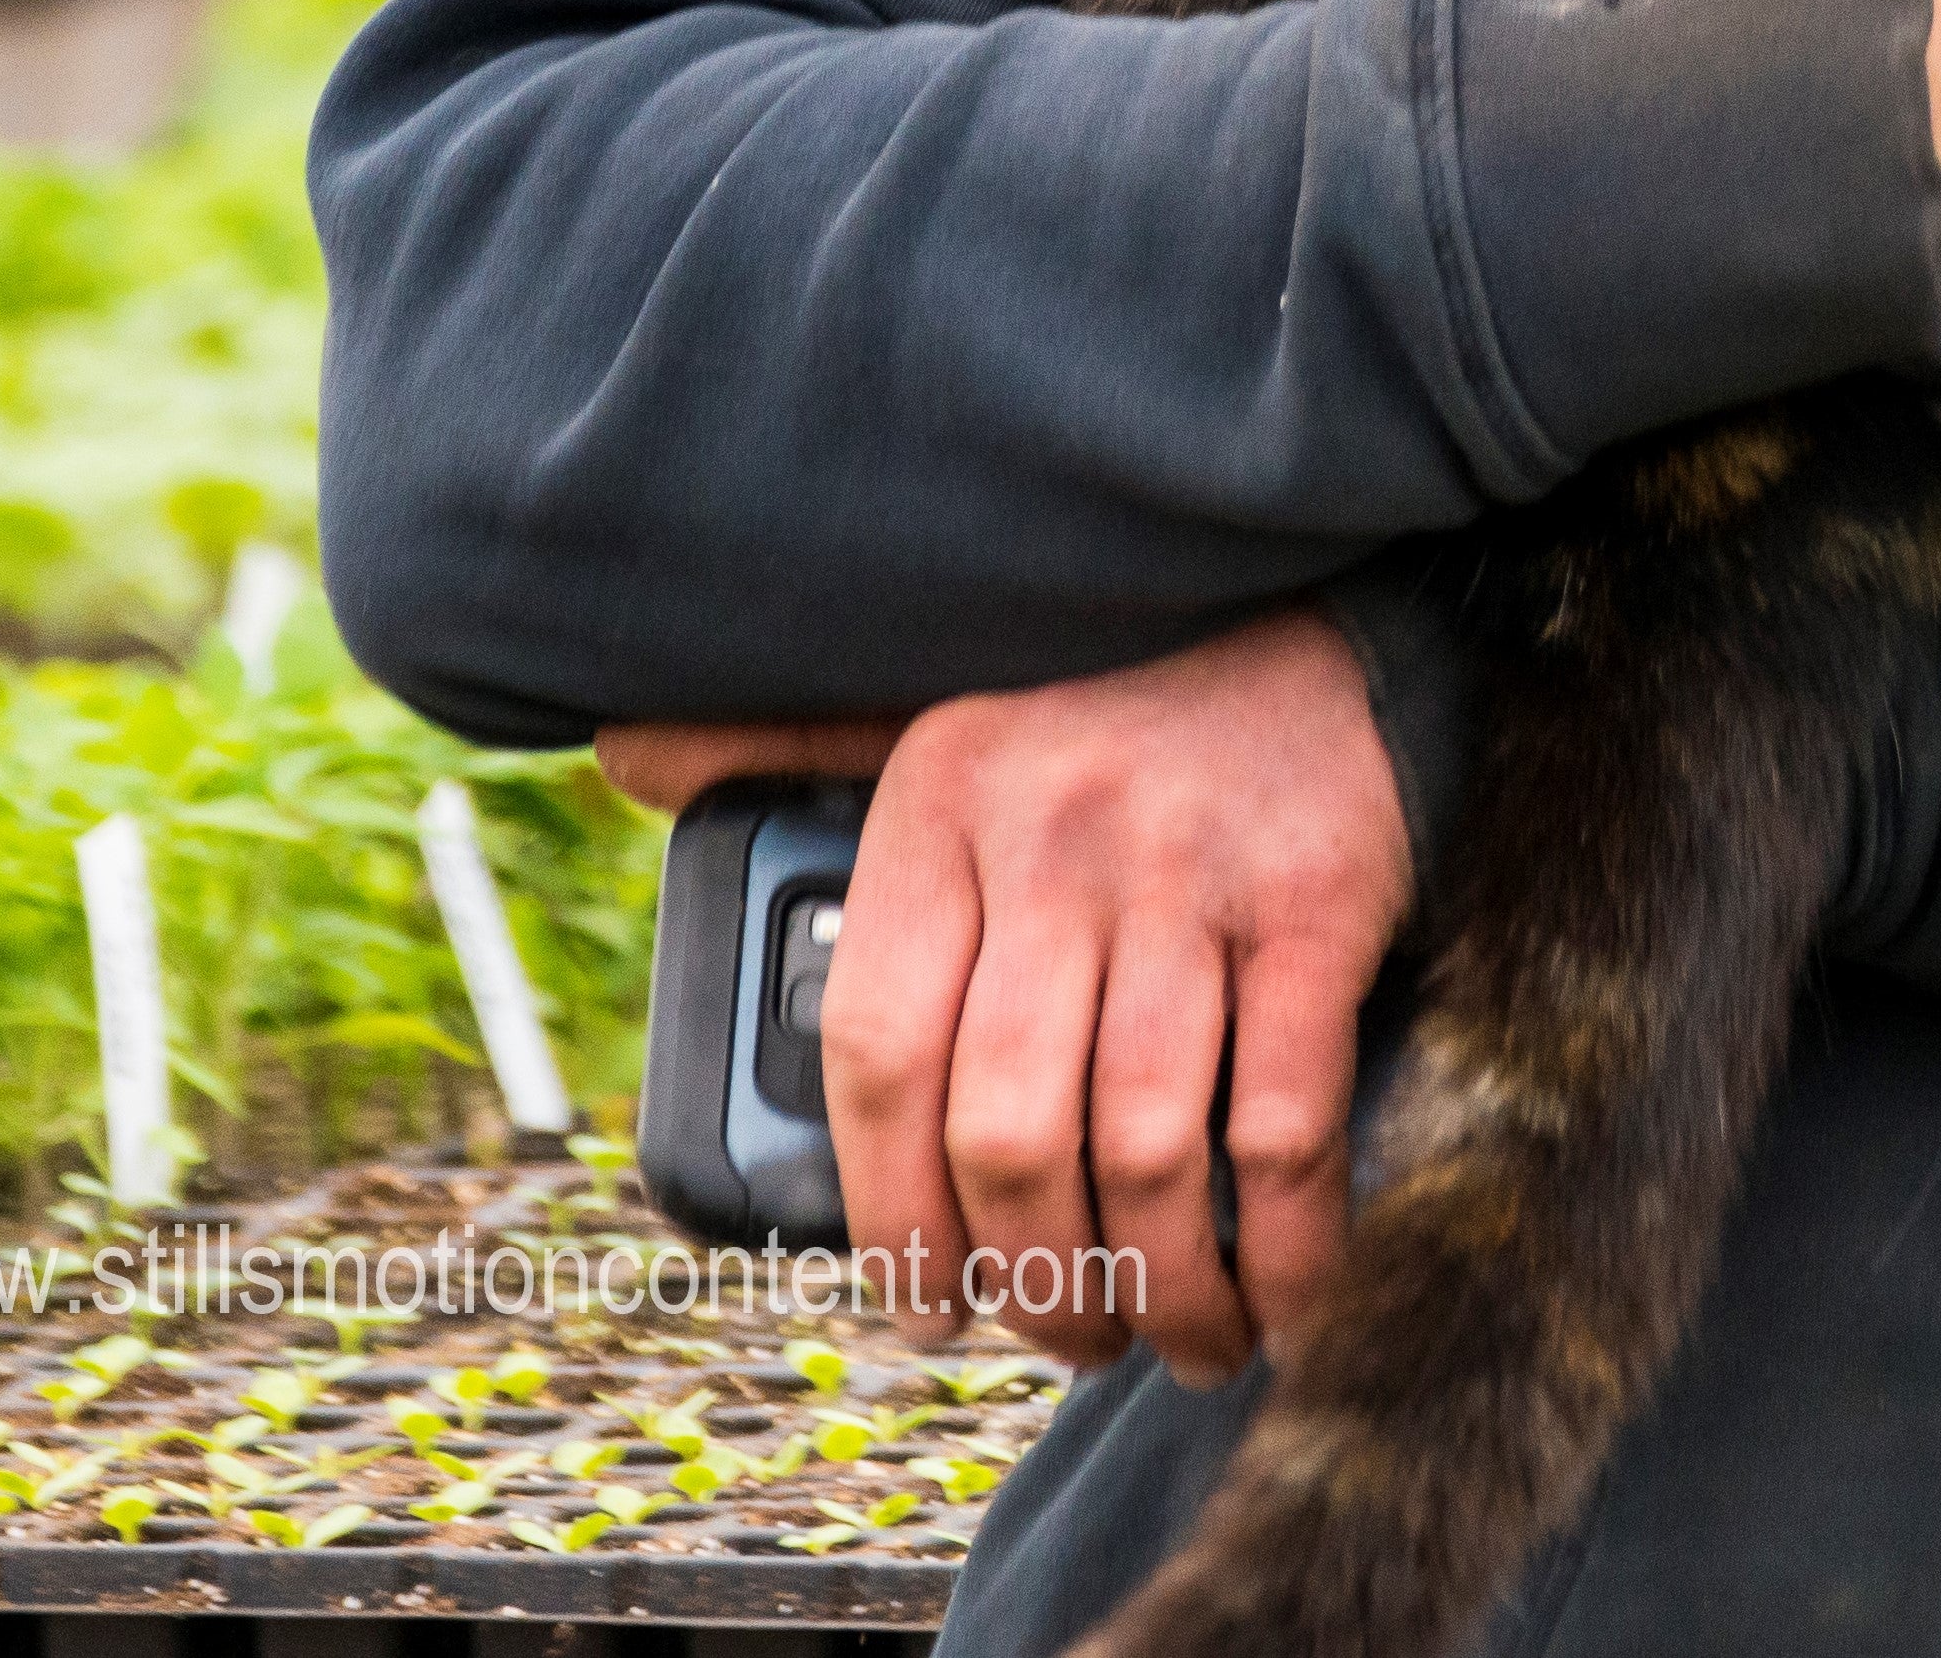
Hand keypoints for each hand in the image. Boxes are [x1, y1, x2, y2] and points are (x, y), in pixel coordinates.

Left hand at [602, 605, 1409, 1383]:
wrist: (1309, 604)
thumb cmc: (1101, 690)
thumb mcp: (936, 699)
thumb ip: (794, 741)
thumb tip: (625, 754)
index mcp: (940, 798)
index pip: (877, 1055)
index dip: (889, 1217)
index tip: (923, 1304)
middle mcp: (1053, 834)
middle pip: (1007, 1131)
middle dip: (1036, 1282)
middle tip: (1069, 1331)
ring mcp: (1189, 871)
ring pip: (1142, 1149)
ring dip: (1159, 1290)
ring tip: (1181, 1335)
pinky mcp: (1315, 901)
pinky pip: (1282, 1124)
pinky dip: (1282, 1245)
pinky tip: (1279, 1294)